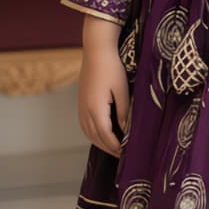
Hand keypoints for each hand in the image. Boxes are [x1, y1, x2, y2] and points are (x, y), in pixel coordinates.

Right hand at [78, 17, 129, 156]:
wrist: (96, 51)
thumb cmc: (112, 68)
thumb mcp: (122, 91)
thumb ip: (123, 112)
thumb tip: (126, 131)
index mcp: (96, 109)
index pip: (106, 136)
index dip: (116, 147)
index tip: (127, 154)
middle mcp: (85, 111)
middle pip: (96, 138)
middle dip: (109, 149)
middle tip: (122, 157)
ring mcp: (81, 107)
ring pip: (89, 134)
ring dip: (100, 143)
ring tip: (113, 149)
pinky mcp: (81, 103)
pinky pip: (85, 126)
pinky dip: (94, 135)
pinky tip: (102, 135)